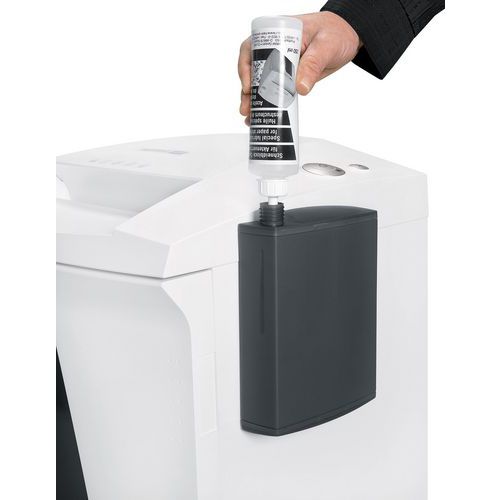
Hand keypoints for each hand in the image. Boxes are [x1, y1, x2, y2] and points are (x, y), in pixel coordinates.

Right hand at [238, 12, 360, 123]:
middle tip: (247, 108)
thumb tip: (300, 88)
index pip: (253, 48)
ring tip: (250, 117)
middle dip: (247, 90)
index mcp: (279, 34)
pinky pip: (274, 89)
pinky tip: (262, 116)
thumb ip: (313, 64)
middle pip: (253, 69)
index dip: (246, 67)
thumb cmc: (336, 33)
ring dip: (254, 100)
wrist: (348, 37)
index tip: (249, 86)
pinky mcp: (287, 76)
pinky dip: (268, 103)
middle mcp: (275, 48)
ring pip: (260, 82)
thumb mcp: (326, 46)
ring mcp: (280, 63)